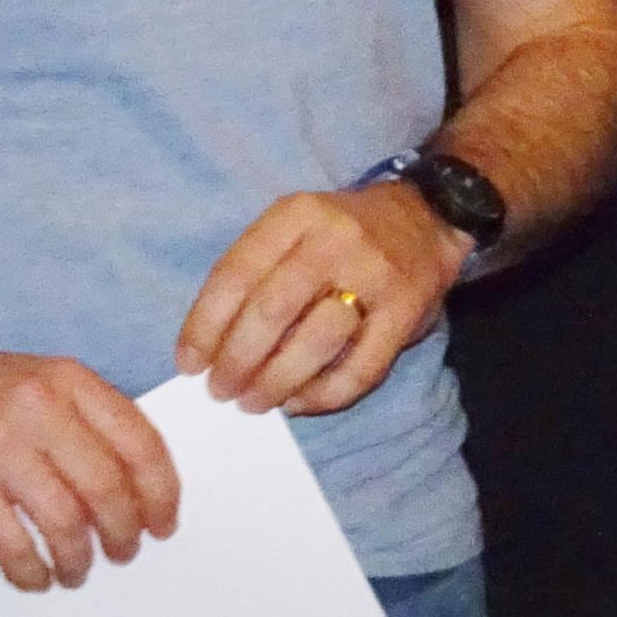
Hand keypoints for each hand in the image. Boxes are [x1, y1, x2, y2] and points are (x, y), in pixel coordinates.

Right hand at [0, 341, 180, 591]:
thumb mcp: (46, 386)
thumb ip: (89, 424)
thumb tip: (136, 493)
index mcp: (72, 382)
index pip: (139, 441)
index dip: (160, 491)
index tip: (165, 524)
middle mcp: (40, 408)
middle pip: (106, 485)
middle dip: (124, 530)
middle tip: (125, 552)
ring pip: (64, 519)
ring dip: (79, 557)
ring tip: (79, 571)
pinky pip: (12, 543)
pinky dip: (31, 570)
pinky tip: (38, 578)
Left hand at [175, 185, 469, 418]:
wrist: (427, 216)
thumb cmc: (340, 233)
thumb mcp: (294, 228)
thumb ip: (255, 273)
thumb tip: (209, 348)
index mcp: (296, 214)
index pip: (236, 274)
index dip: (204, 327)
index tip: (189, 365)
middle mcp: (335, 239)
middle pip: (271, 311)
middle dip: (237, 361)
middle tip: (221, 391)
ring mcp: (376, 275)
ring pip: (315, 342)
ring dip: (276, 381)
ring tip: (255, 402)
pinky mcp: (407, 311)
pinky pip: (361, 367)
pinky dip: (324, 395)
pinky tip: (301, 401)